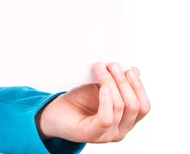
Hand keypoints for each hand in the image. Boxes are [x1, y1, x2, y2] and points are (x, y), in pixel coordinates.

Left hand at [35, 62, 150, 143]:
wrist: (56, 113)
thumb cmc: (78, 100)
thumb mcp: (99, 88)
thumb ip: (116, 82)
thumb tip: (134, 70)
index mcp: (126, 119)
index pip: (144, 106)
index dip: (139, 87)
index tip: (129, 69)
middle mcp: (121, 130)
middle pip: (134, 106)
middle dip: (124, 82)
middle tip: (113, 65)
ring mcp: (108, 135)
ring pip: (120, 108)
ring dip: (112, 84)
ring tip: (102, 68)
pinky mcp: (92, 134)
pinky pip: (106, 119)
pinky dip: (106, 101)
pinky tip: (102, 87)